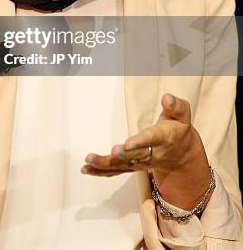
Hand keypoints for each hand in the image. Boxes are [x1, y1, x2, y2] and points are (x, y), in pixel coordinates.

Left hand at [81, 93, 211, 209]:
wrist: (182, 155)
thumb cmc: (178, 129)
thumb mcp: (183, 115)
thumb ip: (176, 106)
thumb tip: (167, 98)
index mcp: (163, 137)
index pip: (151, 139)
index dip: (140, 142)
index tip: (128, 144)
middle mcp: (152, 153)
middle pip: (135, 155)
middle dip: (122, 155)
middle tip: (112, 152)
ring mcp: (141, 162)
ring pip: (122, 165)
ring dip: (105, 164)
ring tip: (89, 161)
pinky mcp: (133, 166)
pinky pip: (117, 171)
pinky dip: (101, 172)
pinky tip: (86, 169)